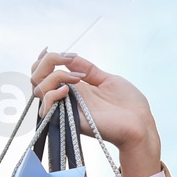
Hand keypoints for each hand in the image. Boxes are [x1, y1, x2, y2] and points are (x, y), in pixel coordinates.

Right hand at [30, 49, 161, 176]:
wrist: (141, 124)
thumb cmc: (129, 105)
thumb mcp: (107, 79)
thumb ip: (86, 68)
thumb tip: (68, 56)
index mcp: (75, 87)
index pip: (45, 73)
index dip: (43, 60)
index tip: (55, 51)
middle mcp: (67, 98)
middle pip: (36, 79)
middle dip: (45, 63)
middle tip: (65, 60)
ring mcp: (67, 108)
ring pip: (38, 90)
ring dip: (53, 76)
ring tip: (76, 77)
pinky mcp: (70, 119)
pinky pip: (46, 107)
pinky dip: (52, 94)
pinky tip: (69, 89)